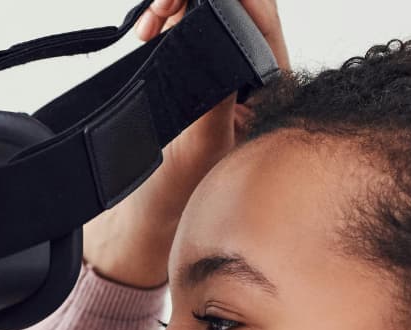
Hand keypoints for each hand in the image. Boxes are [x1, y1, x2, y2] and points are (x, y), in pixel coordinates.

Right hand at [84, 0, 290, 286]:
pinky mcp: (196, 80)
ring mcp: (225, 80)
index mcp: (274, 97)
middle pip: (239, 16)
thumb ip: (216, 98)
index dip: (238, 2)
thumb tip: (223, 40)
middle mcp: (255, 83)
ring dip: (180, 8)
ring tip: (154, 19)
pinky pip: (188, 33)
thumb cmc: (174, 201)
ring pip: (211, 19)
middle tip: (166, 6)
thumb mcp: (200, 148)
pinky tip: (150, 32)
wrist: (137, 226)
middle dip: (201, 2)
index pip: (264, 27)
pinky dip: (168, 22)